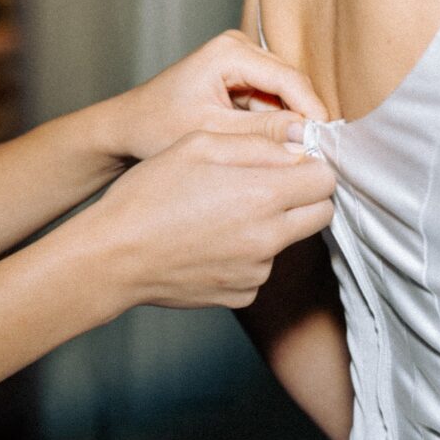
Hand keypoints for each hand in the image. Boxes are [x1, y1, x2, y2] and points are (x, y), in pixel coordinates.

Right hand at [79, 131, 334, 309]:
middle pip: (321, 214)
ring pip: (288, 242)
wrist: (113, 257)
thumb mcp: (198, 145)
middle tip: (268, 187)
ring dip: (271, 228)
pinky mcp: (242, 295)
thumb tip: (298, 149)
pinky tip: (210, 246)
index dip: (312, 167)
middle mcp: (268, 237)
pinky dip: (245, 257)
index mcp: (262, 194)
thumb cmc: (148, 196)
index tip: (291, 165)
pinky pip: (260, 270)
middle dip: (305, 197)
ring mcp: (257, 271)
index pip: (326, 180)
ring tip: (220, 218)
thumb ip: (258, 144)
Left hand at [107, 30, 328, 160]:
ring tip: (299, 156)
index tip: (327, 144)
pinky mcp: (238, 77)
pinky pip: (269, 100)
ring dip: (290, 122)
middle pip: (290, 83)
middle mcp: (238, 47)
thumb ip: (259, 134)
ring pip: (283, 94)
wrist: (127, 126)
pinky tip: (278, 148)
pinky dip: (274, 123)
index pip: (289, 78)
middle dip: (303, 118)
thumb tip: (306, 137)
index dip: (312, 111)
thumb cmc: (156, 128)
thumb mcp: (211, 134)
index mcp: (229, 53)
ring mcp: (239, 60)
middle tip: (318, 155)